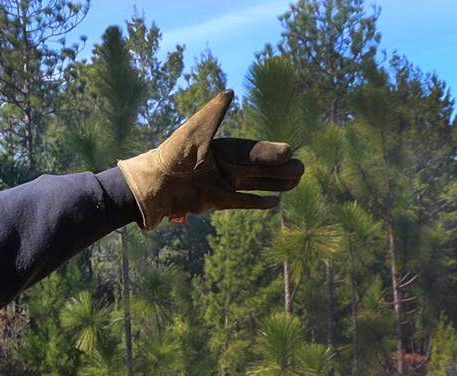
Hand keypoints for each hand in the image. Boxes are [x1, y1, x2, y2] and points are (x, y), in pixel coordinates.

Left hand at [117, 89, 304, 229]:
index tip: (289, 150)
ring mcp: (220, 183)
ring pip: (254, 183)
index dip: (270, 152)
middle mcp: (223, 165)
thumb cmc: (173, 154)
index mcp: (220, 148)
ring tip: (296, 181)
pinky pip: (242, 202)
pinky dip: (258, 202)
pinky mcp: (215, 200)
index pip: (252, 150)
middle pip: (258, 167)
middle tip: (302, 168)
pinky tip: (275, 202)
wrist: (154, 183)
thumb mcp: (195, 131)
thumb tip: (230, 92)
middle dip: (279, 168)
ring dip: (274, 183)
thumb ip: (214, 114)